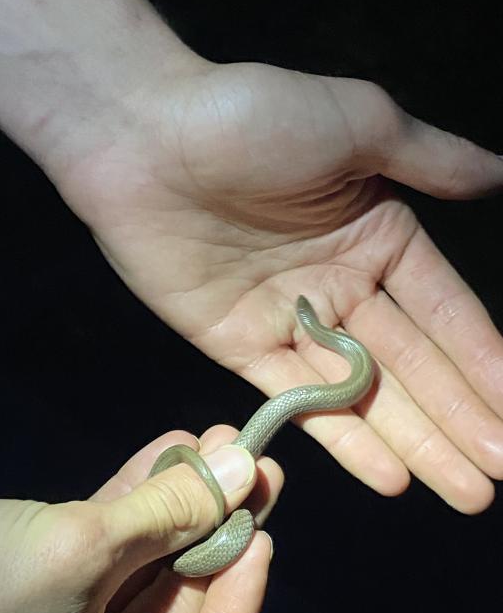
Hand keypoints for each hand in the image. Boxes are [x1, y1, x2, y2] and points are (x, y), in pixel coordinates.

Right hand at [0, 427, 278, 612]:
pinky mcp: (54, 582)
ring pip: (152, 562)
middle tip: (250, 464)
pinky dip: (138, 494)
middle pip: (184, 604)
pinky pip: (113, 539)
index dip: (243, 604)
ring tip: (220, 439)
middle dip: (218, 526)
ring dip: (184, 498)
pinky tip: (170, 445)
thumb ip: (166, 512)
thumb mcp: (76, 554)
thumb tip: (242, 467)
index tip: (261, 532)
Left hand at [50, 59, 502, 513]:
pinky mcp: (239, 346)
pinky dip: (342, 438)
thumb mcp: (359, 124)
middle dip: (459, 419)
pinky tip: (391, 477)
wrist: (144, 139)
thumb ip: (430, 160)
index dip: (485, 366)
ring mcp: (290, 321)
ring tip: (466, 492)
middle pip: (412, 365)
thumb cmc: (255, 120)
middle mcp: (341, 284)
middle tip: (499, 477)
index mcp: (378, 234)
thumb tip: (500, 176)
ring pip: (362, 394)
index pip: (445, 313)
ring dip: (415, 443)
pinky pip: (297, 399)